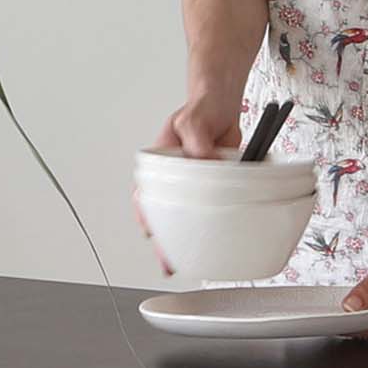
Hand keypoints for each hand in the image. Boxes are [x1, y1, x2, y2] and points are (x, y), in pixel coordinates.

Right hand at [134, 95, 243, 271]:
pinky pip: (203, 212)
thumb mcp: (193, 120)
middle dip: (162, 242)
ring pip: (180, 218)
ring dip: (180, 240)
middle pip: (160, 216)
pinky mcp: (208, 189)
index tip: (150, 235)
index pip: (145, 198)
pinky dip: (204, 228)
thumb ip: (196, 140)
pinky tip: (205, 242)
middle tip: (167, 263)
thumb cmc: (201, 109)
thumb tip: (201, 160)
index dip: (146, 219)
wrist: (222, 104)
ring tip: (180, 263)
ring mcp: (189, 187)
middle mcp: (170, 180)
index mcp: (158, 166)